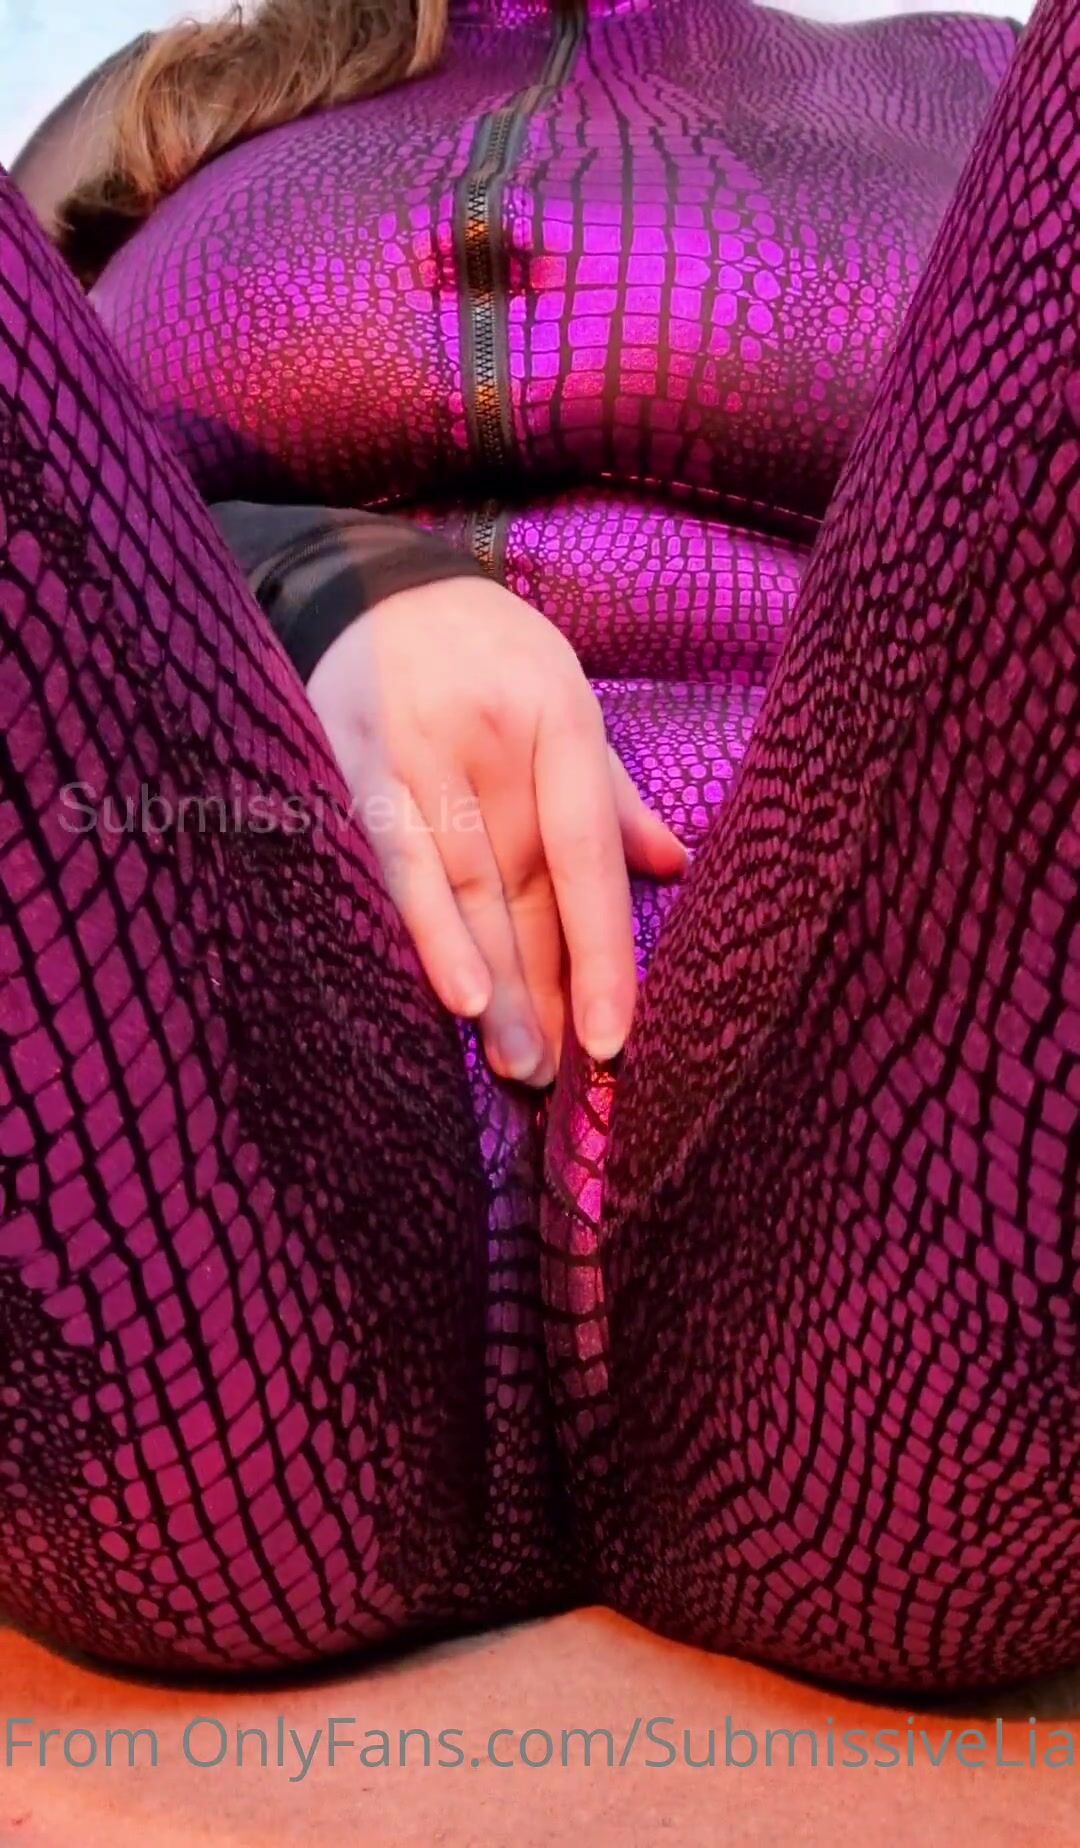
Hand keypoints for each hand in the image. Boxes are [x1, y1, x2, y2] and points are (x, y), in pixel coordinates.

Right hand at [306, 577, 686, 1085]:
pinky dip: (429, 930)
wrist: (363, 578)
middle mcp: (496, 735)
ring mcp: (421, 747)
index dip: (603, 948)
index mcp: (561, 717)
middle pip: (528, 884)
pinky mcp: (350, 758)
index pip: (589, 854)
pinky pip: (395, 860)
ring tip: (517, 1065)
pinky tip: (458, 996)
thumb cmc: (482, 651)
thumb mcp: (561, 695)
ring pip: (467, 886)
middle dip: (546, 986)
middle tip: (558, 1078)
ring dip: (497, 984)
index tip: (614, 1033)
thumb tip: (677, 867)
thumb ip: (611, 790)